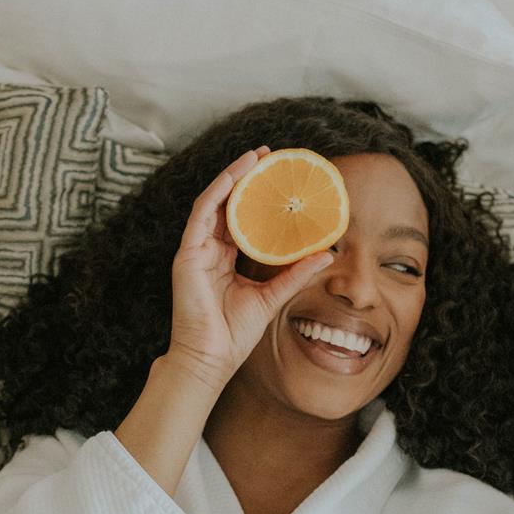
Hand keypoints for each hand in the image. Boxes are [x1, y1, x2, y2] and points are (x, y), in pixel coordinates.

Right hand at [164, 148, 333, 390]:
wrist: (211, 358)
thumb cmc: (235, 333)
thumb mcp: (273, 296)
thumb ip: (295, 273)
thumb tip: (326, 254)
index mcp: (226, 259)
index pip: (242, 218)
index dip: (258, 195)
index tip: (278, 176)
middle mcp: (209, 249)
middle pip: (227, 204)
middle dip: (246, 177)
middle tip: (268, 155)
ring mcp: (196, 250)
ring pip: (213, 202)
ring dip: (232, 176)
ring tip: (254, 156)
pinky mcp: (187, 253)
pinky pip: (201, 214)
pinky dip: (217, 192)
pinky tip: (234, 176)